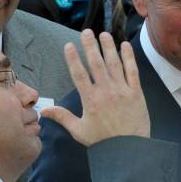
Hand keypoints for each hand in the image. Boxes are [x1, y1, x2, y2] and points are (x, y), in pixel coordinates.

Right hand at [42, 29, 149, 145]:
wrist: (128, 149)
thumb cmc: (103, 141)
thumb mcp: (79, 131)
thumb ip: (62, 117)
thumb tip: (43, 110)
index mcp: (90, 100)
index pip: (79, 74)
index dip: (73, 59)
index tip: (69, 45)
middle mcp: (106, 91)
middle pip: (96, 64)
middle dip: (91, 46)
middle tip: (87, 32)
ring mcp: (122, 90)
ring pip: (114, 64)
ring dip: (109, 47)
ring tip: (104, 34)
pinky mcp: (136, 92)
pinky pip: (132, 71)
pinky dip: (129, 57)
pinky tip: (125, 45)